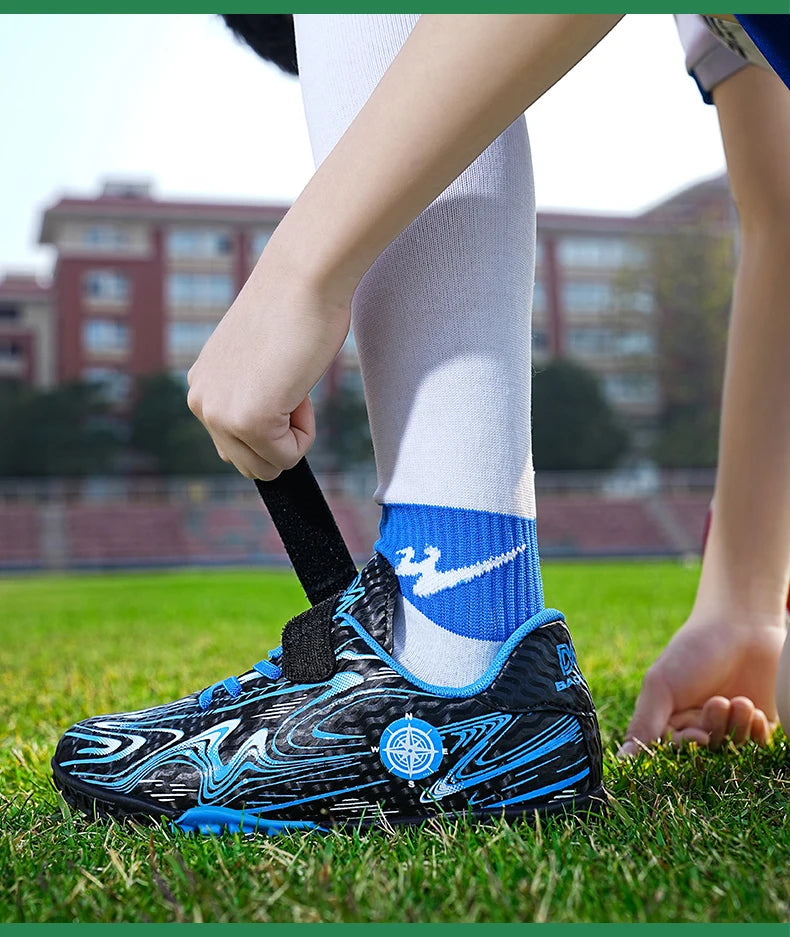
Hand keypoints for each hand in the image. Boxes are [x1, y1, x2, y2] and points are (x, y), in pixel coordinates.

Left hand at [187, 254, 350, 479]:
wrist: (304, 278)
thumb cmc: (294, 309)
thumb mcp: (257, 363)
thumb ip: (247, 397)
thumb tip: (256, 436)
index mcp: (201, 388)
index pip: (235, 445)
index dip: (273, 421)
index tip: (281, 376)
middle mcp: (201, 403)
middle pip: (249, 464)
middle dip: (281, 436)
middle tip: (289, 383)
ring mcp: (220, 415)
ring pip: (267, 466)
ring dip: (292, 436)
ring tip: (292, 384)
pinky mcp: (248, 422)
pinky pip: (288, 458)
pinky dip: (306, 432)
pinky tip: (298, 387)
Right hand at [619, 611, 785, 755]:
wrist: (741, 625)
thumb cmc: (693, 650)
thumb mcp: (661, 685)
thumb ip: (644, 724)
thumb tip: (622, 762)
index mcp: (671, 716)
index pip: (672, 749)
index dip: (686, 747)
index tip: (697, 736)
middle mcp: (699, 723)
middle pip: (705, 750)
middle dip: (713, 729)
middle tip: (719, 702)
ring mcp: (730, 723)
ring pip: (732, 747)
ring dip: (736, 728)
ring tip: (739, 701)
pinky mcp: (758, 722)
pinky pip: (758, 744)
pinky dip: (755, 733)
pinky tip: (753, 711)